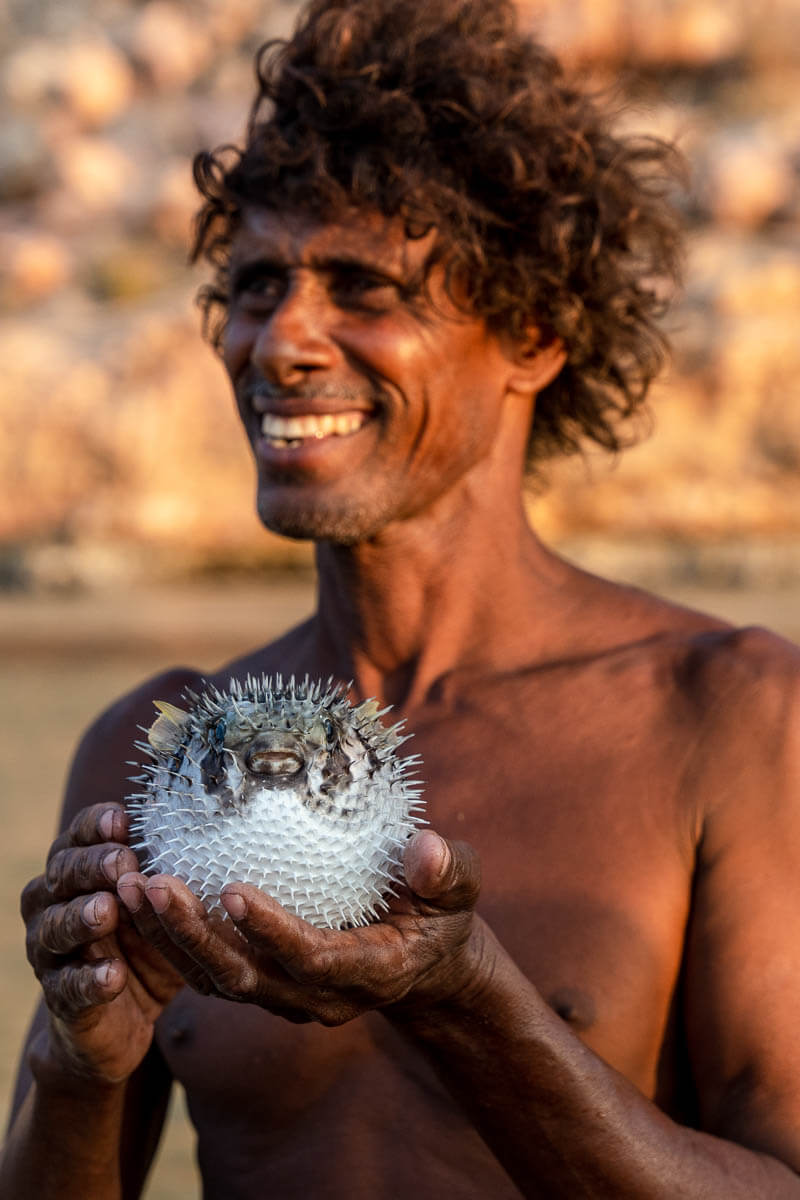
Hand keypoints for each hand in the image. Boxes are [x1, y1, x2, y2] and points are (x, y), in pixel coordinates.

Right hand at [22, 803, 182, 1085]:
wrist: (119, 1016)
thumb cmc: (147, 940)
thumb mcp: (161, 902)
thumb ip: (173, 866)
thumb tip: (227, 821)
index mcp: (77, 870)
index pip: (78, 836)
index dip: (95, 826)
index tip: (124, 820)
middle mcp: (53, 903)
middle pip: (62, 874)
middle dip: (90, 867)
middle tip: (121, 864)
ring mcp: (50, 951)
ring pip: (55, 927)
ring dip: (80, 918)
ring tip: (106, 912)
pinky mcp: (60, 997)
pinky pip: (68, 987)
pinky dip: (89, 980)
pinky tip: (113, 976)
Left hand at [116, 830, 485, 1025]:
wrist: (425, 965)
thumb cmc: (440, 915)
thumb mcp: (460, 890)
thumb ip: (449, 872)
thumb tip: (426, 851)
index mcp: (369, 971)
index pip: (313, 960)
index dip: (272, 932)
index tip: (232, 889)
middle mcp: (318, 998)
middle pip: (245, 978)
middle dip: (193, 935)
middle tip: (151, 883)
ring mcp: (286, 997)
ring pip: (216, 981)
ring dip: (169, 938)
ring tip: (129, 884)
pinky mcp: (265, 985)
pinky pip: (210, 970)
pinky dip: (172, 938)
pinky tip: (142, 893)